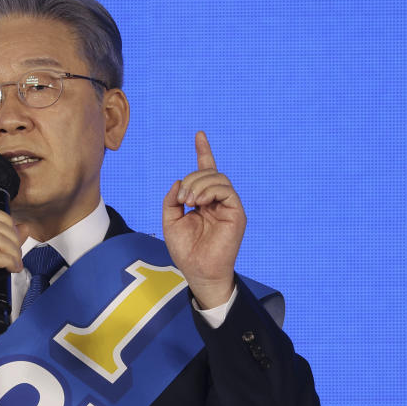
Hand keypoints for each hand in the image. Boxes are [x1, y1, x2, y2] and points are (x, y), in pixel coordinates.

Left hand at [162, 131, 245, 308]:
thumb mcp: (170, 221)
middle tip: (182, 200)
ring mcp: (228, 206)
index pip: (206, 170)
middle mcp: (218, 200)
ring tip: (189, 202)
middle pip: (209, 172)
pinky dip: (210, 190)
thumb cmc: (185, 250)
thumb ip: (172, 200)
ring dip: (199, 184)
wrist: (198, 271)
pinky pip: (226, 190)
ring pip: (218, 178)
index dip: (204, 151)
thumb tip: (179, 182)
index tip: (199, 135)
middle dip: (192, 179)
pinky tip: (199, 202)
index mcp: (203, 200)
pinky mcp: (236, 213)